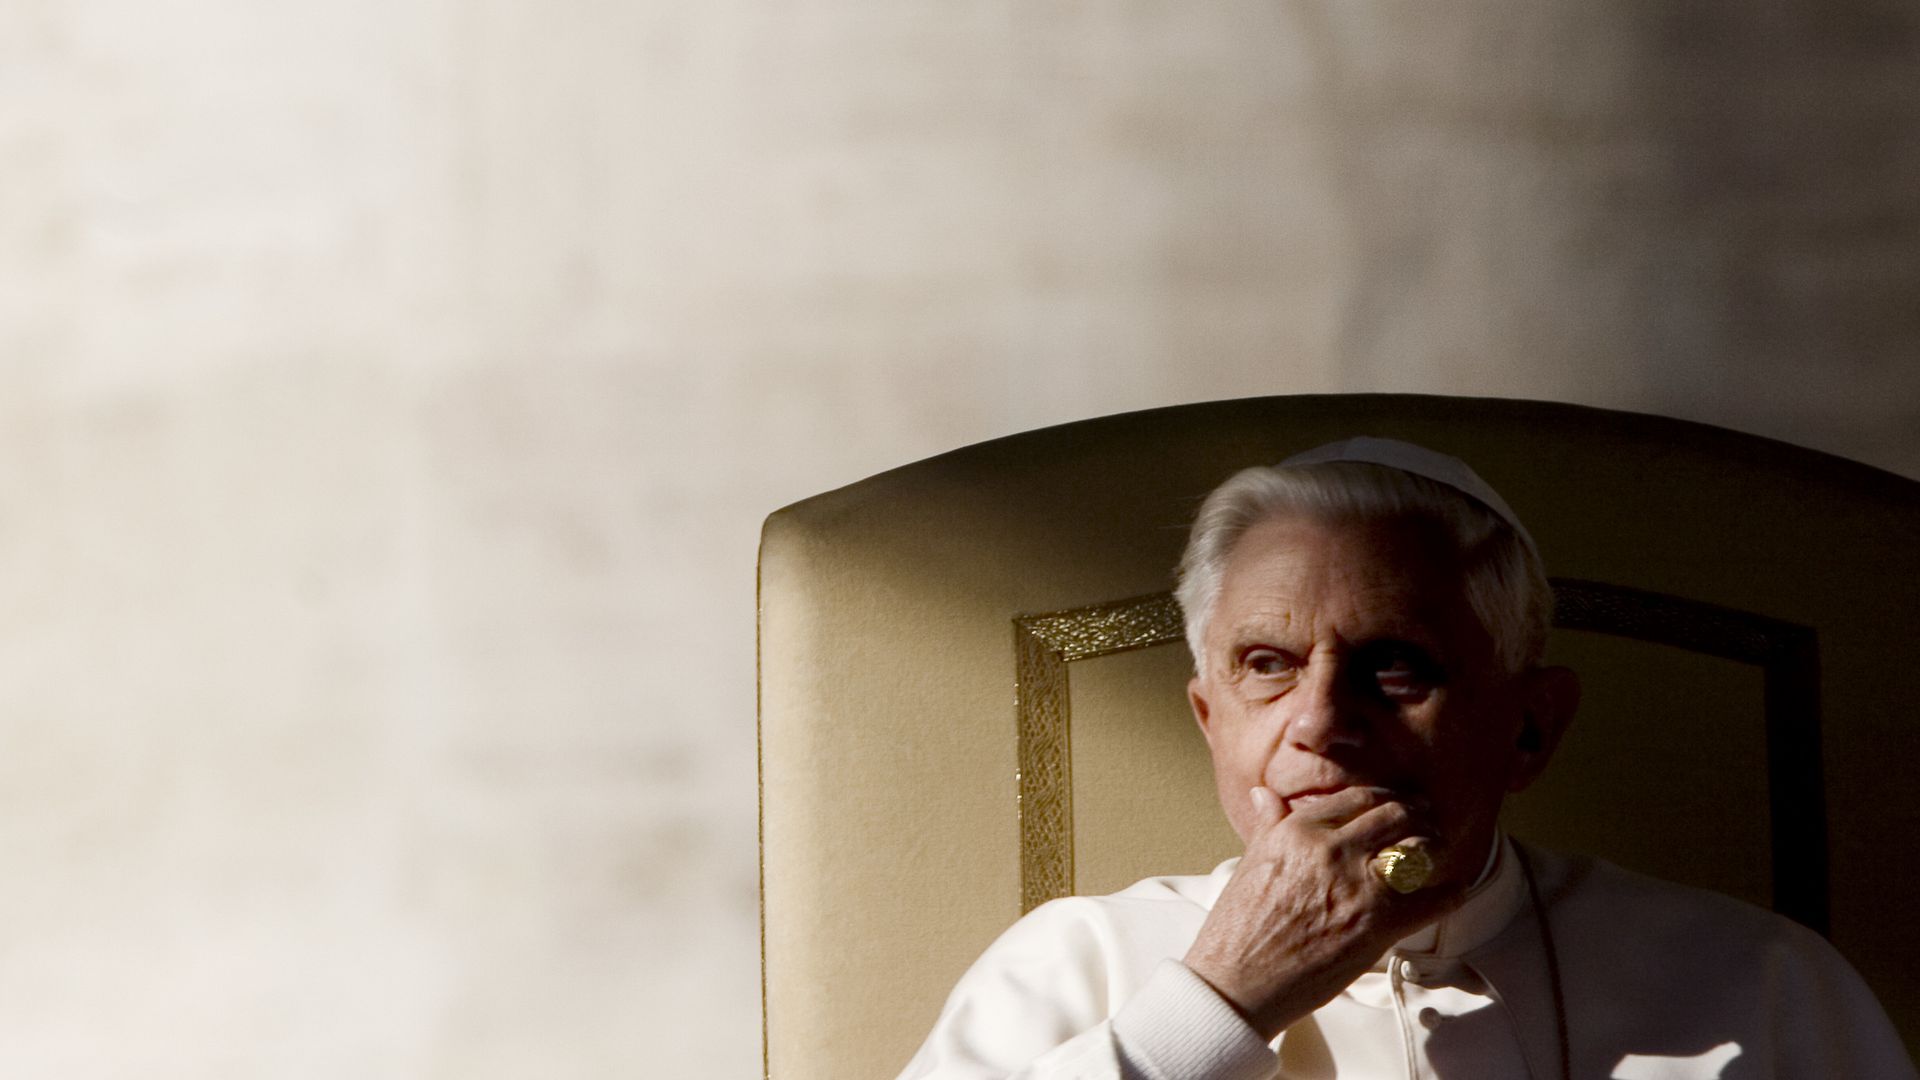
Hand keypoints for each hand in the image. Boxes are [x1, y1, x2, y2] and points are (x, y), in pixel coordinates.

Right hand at [1181, 785, 1464, 1038]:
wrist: (1237, 982)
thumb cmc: (1238, 928)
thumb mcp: (1250, 863)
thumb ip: (1269, 825)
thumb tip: (1263, 795)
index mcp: (1297, 831)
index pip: (1357, 797)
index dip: (1385, 798)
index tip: (1396, 804)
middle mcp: (1329, 850)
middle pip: (1395, 814)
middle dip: (1418, 815)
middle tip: (1426, 822)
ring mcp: (1355, 887)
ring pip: (1418, 848)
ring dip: (1435, 847)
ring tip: (1438, 852)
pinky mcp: (1375, 926)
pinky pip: (1432, 900)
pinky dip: (1449, 894)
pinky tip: (1453, 891)